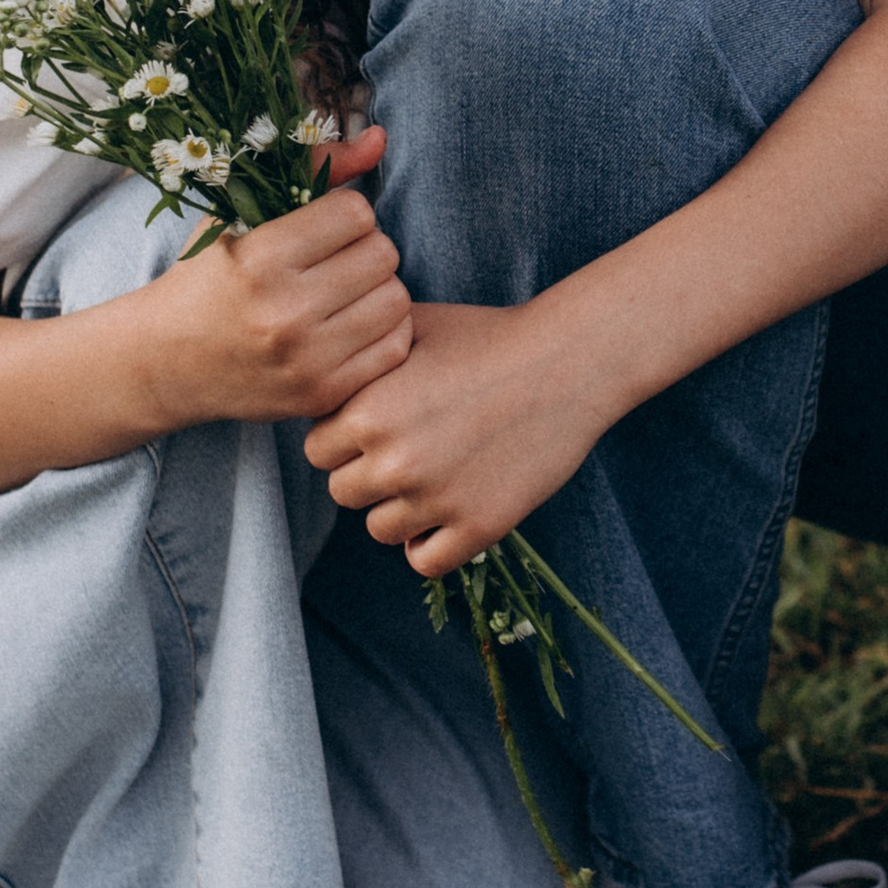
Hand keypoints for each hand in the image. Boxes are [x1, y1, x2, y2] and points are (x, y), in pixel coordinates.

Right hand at [139, 123, 410, 425]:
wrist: (164, 364)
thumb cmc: (206, 278)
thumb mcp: (238, 215)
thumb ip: (314, 170)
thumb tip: (381, 138)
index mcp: (259, 261)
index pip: (356, 213)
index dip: (344, 213)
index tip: (321, 227)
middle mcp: (284, 314)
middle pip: (383, 254)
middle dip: (363, 248)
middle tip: (335, 259)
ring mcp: (307, 361)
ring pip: (396, 299)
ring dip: (376, 288)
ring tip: (344, 291)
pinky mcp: (323, 395)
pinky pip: (396, 345)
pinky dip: (381, 330)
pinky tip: (350, 325)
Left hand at [304, 293, 618, 577]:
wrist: (569, 361)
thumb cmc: (490, 336)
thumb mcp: (414, 326)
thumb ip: (359, 353)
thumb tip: (322, 365)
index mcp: (368, 411)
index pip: (318, 450)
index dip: (345, 438)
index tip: (379, 425)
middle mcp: (393, 460)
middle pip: (343, 493)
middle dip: (367, 473)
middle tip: (409, 449)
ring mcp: (436, 499)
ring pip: (381, 529)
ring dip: (399, 509)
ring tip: (434, 476)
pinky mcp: (478, 526)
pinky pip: (425, 561)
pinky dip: (430, 544)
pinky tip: (449, 512)